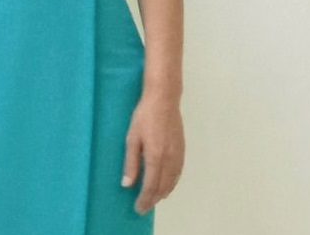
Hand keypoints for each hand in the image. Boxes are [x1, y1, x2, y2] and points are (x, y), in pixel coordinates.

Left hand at [122, 94, 184, 214]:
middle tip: (143, 207)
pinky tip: (166, 185)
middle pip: (162, 188)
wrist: (164, 100)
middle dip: (153, 200)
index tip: (138, 208)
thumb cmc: (144, 116)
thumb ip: (131, 163)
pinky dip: (172, 184)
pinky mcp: (182, 151)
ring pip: (172, 183)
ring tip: (153, 199)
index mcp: (156, 158)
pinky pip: (178, 174)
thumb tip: (127, 184)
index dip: (144, 200)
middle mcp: (169, 160)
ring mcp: (178, 156)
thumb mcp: (132, 138)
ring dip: (163, 193)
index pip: (150, 187)